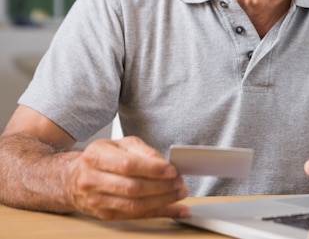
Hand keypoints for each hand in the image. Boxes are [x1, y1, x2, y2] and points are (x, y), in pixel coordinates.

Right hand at [66, 136, 189, 219]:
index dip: (152, 169)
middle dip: (161, 186)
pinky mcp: (105, 214)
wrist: (75, 177)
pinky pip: (136, 216)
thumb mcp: (122, 144)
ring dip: (162, 201)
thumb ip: (144, 151)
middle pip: (132, 188)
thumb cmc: (103, 157)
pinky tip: (176, 209)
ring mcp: (96, 200)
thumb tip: (164, 164)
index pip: (127, 165)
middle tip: (180, 182)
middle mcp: (92, 180)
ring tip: (180, 194)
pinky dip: (159, 213)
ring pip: (134, 205)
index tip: (172, 170)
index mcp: (96, 156)